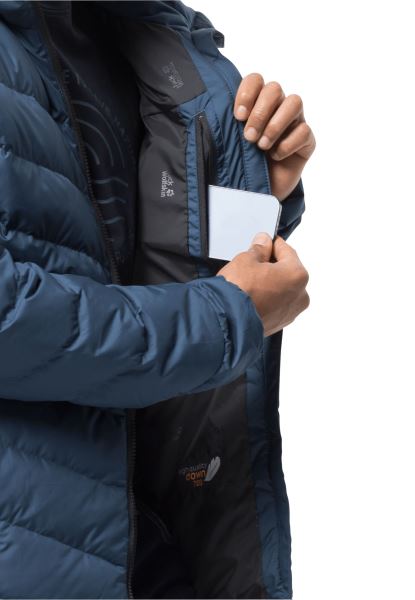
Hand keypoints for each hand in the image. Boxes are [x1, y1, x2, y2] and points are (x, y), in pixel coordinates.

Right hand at [216, 232, 308, 335]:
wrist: (227, 322)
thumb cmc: (239, 292)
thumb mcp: (246, 260)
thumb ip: (259, 249)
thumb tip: (263, 243)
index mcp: (297, 274)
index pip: (287, 250)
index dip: (272, 244)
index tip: (263, 242)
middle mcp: (300, 295)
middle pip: (287, 272)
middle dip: (272, 266)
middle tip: (252, 263)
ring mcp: (291, 312)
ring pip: (282, 290)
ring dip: (270, 283)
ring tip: (249, 282)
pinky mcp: (280, 324)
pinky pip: (276, 305)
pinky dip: (267, 299)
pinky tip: (251, 295)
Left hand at [233, 74, 315, 200]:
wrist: (259, 194)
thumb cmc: (244, 165)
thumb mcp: (231, 145)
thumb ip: (227, 128)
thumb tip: (216, 120)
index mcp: (256, 103)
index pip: (255, 80)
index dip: (247, 93)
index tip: (238, 116)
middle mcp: (277, 107)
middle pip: (274, 88)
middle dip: (260, 112)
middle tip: (249, 136)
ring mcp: (294, 122)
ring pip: (294, 102)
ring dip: (275, 124)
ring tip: (262, 146)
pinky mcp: (307, 140)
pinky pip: (304, 131)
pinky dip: (287, 144)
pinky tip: (276, 156)